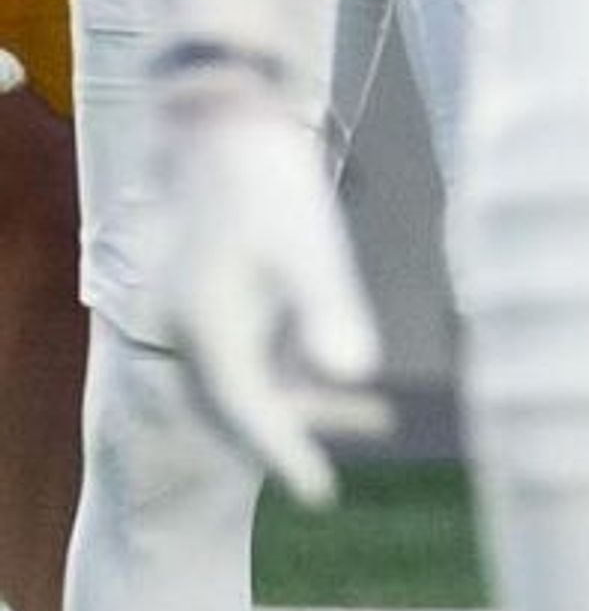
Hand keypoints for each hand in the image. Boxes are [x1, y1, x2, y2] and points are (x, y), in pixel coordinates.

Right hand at [151, 60, 381, 508]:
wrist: (224, 115)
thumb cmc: (267, 176)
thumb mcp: (308, 240)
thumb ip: (329, 308)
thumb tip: (357, 373)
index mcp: (206, 327)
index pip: (244, 410)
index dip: (283, 454)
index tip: (320, 494)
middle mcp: (193, 329)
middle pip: (235, 407)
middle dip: (279, 441)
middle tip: (323, 486)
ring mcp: (204, 311)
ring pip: (247, 379)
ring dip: (297, 404)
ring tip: (372, 421)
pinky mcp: (223, 292)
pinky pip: (256, 348)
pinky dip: (297, 366)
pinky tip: (348, 374)